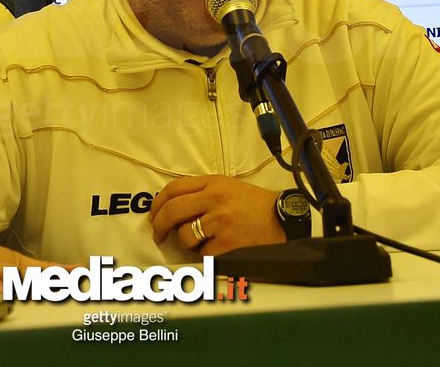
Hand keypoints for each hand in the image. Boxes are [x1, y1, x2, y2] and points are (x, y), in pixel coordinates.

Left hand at [148, 175, 285, 255]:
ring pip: (185, 236)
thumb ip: (201, 192)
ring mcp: (220, 223)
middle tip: (158, 234)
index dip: (158, 203)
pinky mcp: (227, 245)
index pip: (174, 189)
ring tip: (203, 242)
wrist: (285, 219)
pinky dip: (206, 255)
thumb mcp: (228, 187)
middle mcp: (215, 200)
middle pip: (172, 211)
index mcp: (214, 183)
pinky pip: (203, 254)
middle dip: (159, 225)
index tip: (154, 214)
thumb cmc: (256, 205)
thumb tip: (170, 208)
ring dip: (188, 243)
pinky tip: (219, 250)